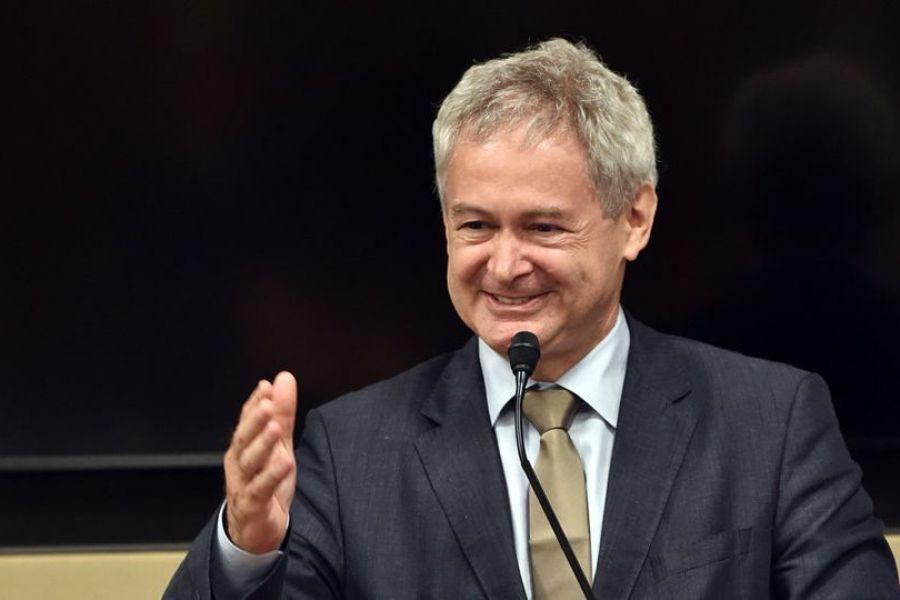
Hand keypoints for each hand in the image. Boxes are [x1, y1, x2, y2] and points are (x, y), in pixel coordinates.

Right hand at [223, 371, 297, 553]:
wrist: (255, 529)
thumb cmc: (265, 483)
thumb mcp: (279, 445)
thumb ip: (282, 413)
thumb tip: (283, 378)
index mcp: (243, 447)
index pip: (246, 421)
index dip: (254, 403)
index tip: (265, 387)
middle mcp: (238, 463)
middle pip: (244, 439)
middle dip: (255, 419)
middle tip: (267, 402)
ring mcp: (242, 485)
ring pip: (249, 463)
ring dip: (262, 444)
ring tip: (274, 428)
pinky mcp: (252, 506)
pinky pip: (260, 489)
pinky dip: (271, 476)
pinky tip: (285, 463)